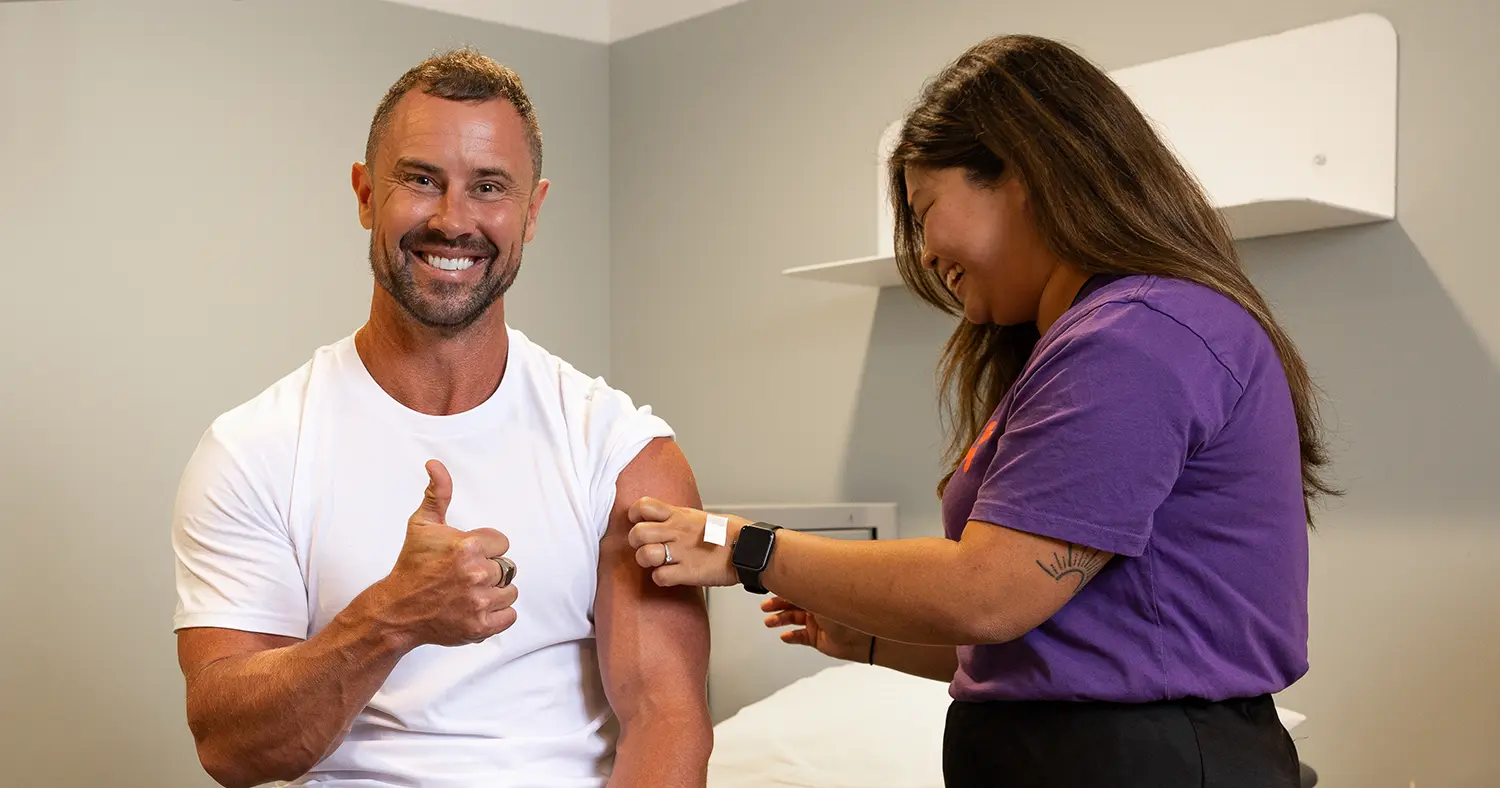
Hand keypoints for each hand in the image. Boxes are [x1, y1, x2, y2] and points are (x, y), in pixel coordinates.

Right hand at [368, 460, 518, 647]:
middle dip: (488, 570)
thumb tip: (435, 464)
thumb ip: (438, 492)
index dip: (485, 548)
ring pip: (510, 591)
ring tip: (469, 592)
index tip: (466, 554)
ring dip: (494, 592)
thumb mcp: (422, 524)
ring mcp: (478, 602)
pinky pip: (509, 616)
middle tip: (464, 576)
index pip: (502, 543)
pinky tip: (476, 608)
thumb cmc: (412, 566)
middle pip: (507, 567)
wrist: (397, 609)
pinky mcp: (480, 626)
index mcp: (467, 546)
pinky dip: (496, 615)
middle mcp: (475, 574)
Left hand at [626, 497, 746, 587]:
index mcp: (680, 515)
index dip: (635, 515)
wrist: (749, 548)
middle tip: (643, 545)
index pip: (644, 506)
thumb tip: (670, 522)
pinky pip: (659, 577)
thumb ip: (682, 519)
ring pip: (644, 555)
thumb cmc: (731, 533)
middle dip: (635, 541)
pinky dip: (661, 578)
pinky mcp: (687, 572)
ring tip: (655, 562)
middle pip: (637, 533)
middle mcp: (677, 532)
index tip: (638, 521)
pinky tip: (669, 575)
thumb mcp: (703, 517)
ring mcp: (681, 552)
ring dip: (645, 560)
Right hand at [761, 596, 871, 662]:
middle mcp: (818, 605)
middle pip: (792, 603)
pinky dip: (791, 636)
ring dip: (780, 620)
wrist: (863, 639)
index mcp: (821, 591)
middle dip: (777, 604)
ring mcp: (817, 622)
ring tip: (770, 622)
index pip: (797, 587)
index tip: (770, 585)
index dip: (783, 588)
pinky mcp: (817, 637)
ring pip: (793, 619)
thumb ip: (804, 587)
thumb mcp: (822, 598)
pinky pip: (800, 636)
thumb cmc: (849, 614)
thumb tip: (789, 574)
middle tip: (765, 606)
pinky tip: (785, 636)